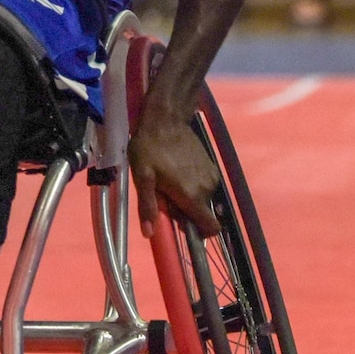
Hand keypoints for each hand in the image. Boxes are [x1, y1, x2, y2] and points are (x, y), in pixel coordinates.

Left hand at [128, 102, 220, 237]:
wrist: (166, 120)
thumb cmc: (149, 149)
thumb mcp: (142, 177)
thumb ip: (148, 206)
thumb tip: (148, 233)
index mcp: (192, 196)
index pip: (211, 229)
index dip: (198, 232)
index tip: (181, 222)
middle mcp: (207, 189)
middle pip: (202, 214)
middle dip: (186, 211)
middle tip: (165, 195)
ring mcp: (212, 177)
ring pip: (202, 199)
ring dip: (188, 196)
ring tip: (169, 180)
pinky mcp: (212, 166)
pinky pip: (204, 185)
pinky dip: (193, 184)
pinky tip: (177, 170)